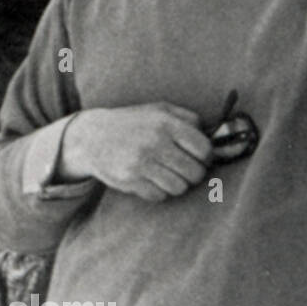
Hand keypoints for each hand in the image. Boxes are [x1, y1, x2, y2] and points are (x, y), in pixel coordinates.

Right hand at [59, 104, 211, 201]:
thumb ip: (189, 118)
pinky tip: (150, 179)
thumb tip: (215, 136)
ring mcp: (141, 164)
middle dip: (193, 173)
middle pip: (195, 173)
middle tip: (183, 168)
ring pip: (179, 187)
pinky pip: (160, 195)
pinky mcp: (130, 181)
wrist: (91, 137)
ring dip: (176, 183)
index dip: (206, 157)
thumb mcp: (159, 110)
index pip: (204, 149)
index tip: (199, 157)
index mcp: (165, 123)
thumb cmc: (131, 123)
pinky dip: (159, 191)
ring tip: (167, 174)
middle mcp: (154, 143)